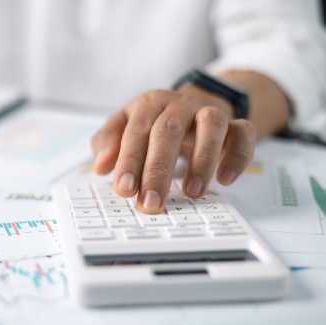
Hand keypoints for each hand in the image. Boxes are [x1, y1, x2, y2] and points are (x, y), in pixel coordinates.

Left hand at [92, 87, 255, 213]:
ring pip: (211, 126)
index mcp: (148, 104)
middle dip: (158, 170)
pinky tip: (225, 180)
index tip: (125, 189)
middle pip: (169, 131)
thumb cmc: (153, 122)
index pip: (137, 131)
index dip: (130, 160)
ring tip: (191, 193)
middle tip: (151, 202)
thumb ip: (108, 142)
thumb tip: (100, 166)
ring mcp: (209, 111)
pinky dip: (237, 156)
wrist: (193, 103)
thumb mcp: (125, 125)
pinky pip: (244, 133)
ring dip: (201, 161)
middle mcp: (179, 104)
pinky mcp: (235, 123)